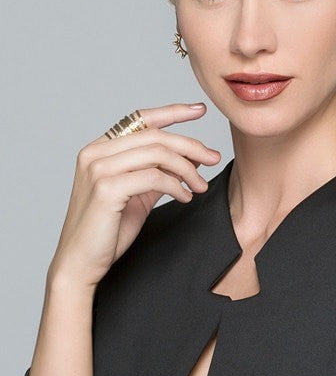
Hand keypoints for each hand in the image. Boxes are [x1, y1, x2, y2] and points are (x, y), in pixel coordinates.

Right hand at [47, 102, 220, 289]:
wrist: (81, 264)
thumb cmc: (108, 230)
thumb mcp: (139, 193)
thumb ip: (159, 171)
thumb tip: (192, 155)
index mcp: (100, 148)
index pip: (141, 119)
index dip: (173, 112)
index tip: (200, 110)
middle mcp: (95, 152)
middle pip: (154, 135)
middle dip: (190, 145)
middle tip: (213, 158)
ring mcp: (98, 169)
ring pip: (157, 153)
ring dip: (187, 168)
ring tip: (200, 186)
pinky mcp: (106, 188)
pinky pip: (154, 177)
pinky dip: (176, 185)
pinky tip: (185, 197)